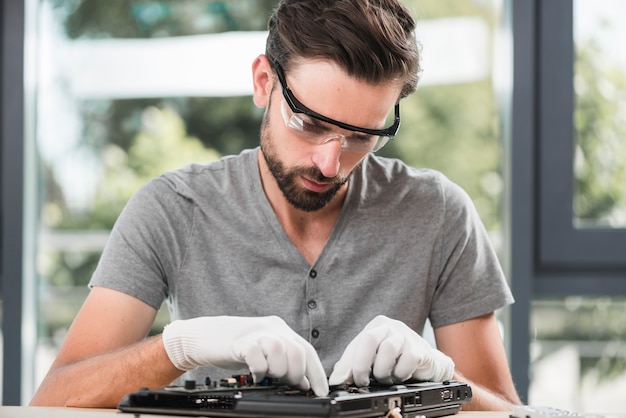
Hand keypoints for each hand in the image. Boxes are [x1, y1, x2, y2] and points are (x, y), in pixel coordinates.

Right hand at [162, 315, 328, 395]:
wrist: (204, 336)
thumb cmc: (235, 347)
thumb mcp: (264, 353)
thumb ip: (284, 363)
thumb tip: (304, 383)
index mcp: (281, 330)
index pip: (307, 350)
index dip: (317, 373)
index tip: (321, 391)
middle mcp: (272, 328)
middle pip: (297, 350)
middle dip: (296, 374)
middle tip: (287, 383)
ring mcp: (256, 333)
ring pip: (280, 350)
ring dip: (278, 371)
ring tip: (269, 376)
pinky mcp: (240, 341)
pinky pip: (257, 355)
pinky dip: (259, 369)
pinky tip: (255, 374)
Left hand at [328, 315, 453, 386]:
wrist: (427, 362)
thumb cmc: (397, 359)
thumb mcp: (373, 358)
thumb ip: (353, 365)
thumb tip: (337, 379)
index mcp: (375, 326)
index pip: (355, 343)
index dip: (346, 365)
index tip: (340, 381)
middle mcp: (390, 327)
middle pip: (369, 339)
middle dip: (361, 365)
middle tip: (362, 382)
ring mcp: (405, 336)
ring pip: (388, 349)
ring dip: (383, 371)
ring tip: (384, 378)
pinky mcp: (419, 349)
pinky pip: (406, 361)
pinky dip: (399, 374)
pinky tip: (399, 375)